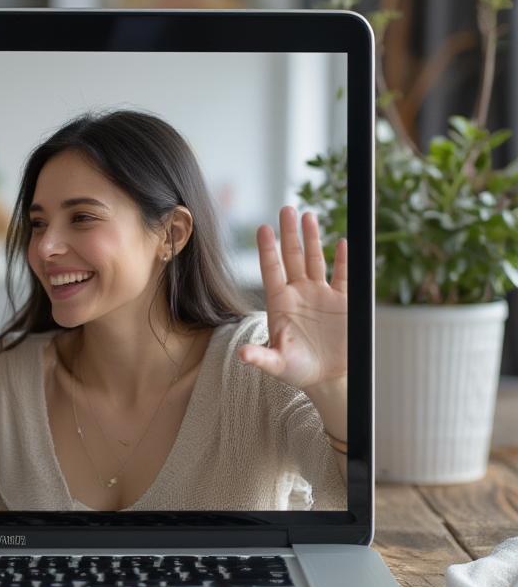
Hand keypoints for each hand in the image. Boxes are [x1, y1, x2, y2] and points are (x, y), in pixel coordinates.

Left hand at [238, 206, 346, 391]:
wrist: (327, 379)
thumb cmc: (297, 370)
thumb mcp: (277, 364)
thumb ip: (260, 357)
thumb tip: (242, 355)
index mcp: (279, 303)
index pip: (271, 270)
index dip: (268, 250)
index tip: (263, 228)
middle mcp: (298, 293)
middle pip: (292, 257)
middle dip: (290, 234)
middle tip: (286, 208)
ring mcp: (320, 295)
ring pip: (316, 260)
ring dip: (313, 238)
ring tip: (309, 215)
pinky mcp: (343, 301)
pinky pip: (343, 275)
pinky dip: (344, 260)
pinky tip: (344, 242)